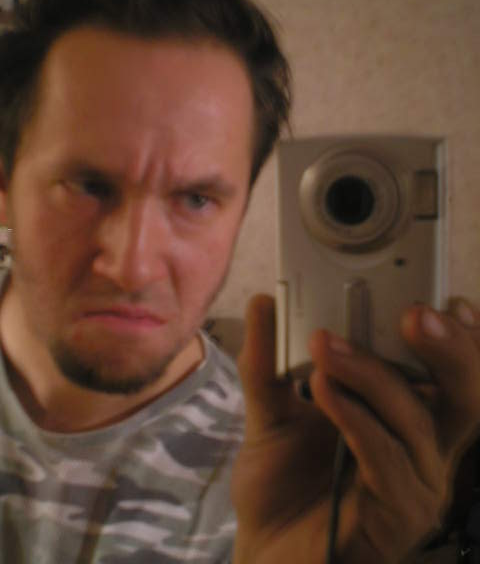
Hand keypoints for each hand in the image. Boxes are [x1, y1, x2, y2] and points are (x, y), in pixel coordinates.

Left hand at [231, 295, 479, 563]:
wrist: (266, 549)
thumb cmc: (282, 481)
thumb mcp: (272, 409)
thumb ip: (269, 359)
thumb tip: (264, 302)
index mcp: (407, 414)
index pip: (451, 370)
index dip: (460, 335)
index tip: (439, 300)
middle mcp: (426, 446)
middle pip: (465, 392)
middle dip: (450, 348)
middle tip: (414, 315)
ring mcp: (417, 483)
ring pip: (416, 418)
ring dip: (372, 374)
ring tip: (326, 346)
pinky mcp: (398, 514)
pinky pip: (386, 455)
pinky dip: (355, 416)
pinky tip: (323, 390)